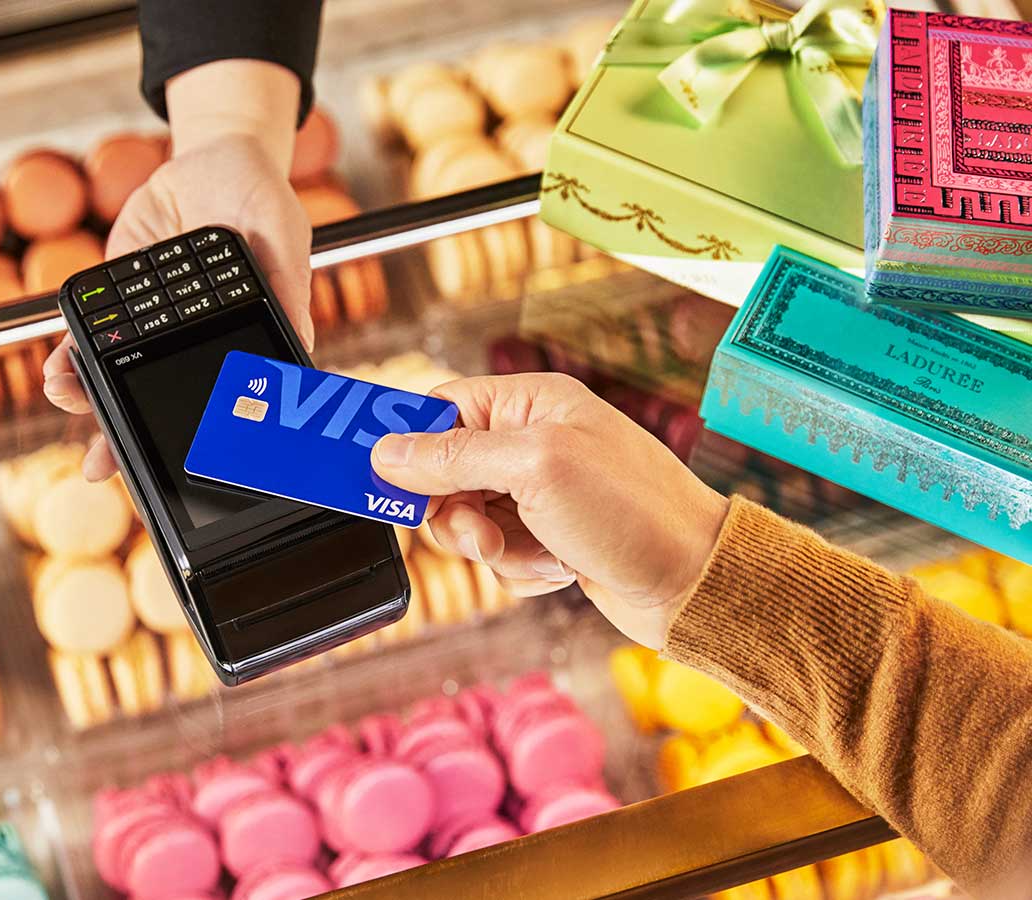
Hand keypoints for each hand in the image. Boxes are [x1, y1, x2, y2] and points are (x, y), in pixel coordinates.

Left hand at [43, 59, 311, 479]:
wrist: (211, 158)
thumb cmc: (259, 202)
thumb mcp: (284, 236)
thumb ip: (287, 286)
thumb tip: (300, 341)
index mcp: (233, 345)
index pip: (212, 408)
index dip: (192, 443)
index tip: (168, 470)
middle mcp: (188, 348)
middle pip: (153, 406)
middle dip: (120, 441)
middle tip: (99, 466)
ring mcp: (150, 330)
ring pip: (116, 380)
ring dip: (87, 400)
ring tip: (68, 401)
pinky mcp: (118, 304)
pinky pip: (90, 338)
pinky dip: (69, 357)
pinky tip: (58, 369)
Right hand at [370, 373, 729, 649]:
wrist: (696, 584)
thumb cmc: (633, 511)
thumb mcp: (535, 468)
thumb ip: (455, 456)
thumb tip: (387, 451)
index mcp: (531, 404)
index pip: (440, 409)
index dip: (409, 445)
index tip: (384, 478)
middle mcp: (533, 443)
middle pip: (444, 473)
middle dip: (456, 513)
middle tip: (483, 533)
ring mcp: (541, 493)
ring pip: (468, 521)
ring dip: (494, 548)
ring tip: (537, 553)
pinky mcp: (549, 538)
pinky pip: (500, 555)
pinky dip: (521, 570)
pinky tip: (560, 568)